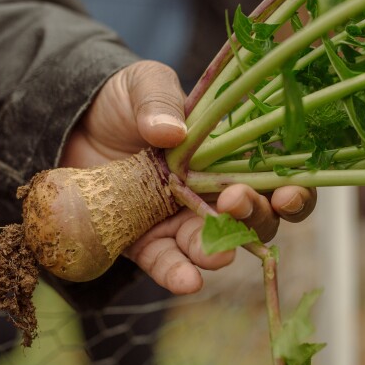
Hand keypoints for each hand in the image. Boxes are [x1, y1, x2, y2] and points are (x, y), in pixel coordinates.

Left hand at [61, 60, 315, 293]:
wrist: (71, 124)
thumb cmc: (121, 100)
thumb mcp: (144, 84)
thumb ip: (160, 99)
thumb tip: (171, 133)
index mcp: (228, 154)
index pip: (276, 178)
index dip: (293, 192)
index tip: (286, 193)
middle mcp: (213, 193)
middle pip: (255, 220)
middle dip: (255, 218)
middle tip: (234, 200)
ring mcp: (180, 221)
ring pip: (216, 248)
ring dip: (219, 251)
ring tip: (213, 250)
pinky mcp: (144, 241)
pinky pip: (166, 263)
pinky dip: (177, 274)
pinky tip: (186, 280)